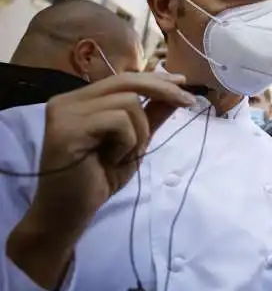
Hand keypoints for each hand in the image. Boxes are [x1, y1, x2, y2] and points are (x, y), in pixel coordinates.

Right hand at [26, 72, 195, 240]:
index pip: (124, 79)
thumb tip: (177, 90)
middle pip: (127, 82)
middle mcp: (68, 100)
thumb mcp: (134, 142)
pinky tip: (111, 160)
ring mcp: (65, 112)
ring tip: (125, 155)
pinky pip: (118, 121)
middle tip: (187, 102)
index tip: (183, 83)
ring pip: (128, 102)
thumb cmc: (99, 178)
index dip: (156, 79)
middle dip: (163, 91)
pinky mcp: (67, 128)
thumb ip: (151, 115)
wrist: (70, 212)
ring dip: (140, 132)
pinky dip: (127, 142)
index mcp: (81, 100)